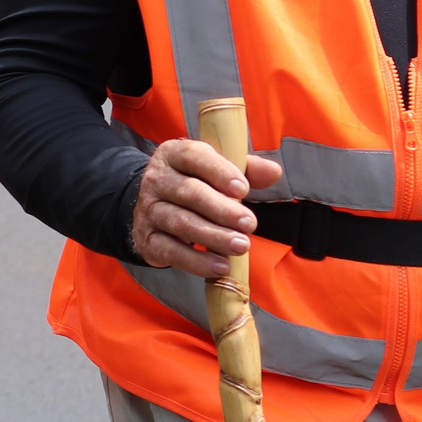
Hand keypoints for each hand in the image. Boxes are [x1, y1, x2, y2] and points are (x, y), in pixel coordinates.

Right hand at [131, 138, 284, 276]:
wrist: (155, 206)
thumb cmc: (196, 183)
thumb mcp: (218, 169)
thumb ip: (247, 169)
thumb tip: (273, 172)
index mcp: (174, 155)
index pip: (193, 157)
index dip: (219, 172)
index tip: (243, 189)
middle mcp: (156, 180)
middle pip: (189, 193)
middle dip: (222, 210)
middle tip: (249, 224)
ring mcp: (149, 211)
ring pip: (180, 223)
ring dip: (213, 237)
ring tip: (241, 246)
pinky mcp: (147, 239)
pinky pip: (170, 251)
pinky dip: (196, 261)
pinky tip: (220, 266)